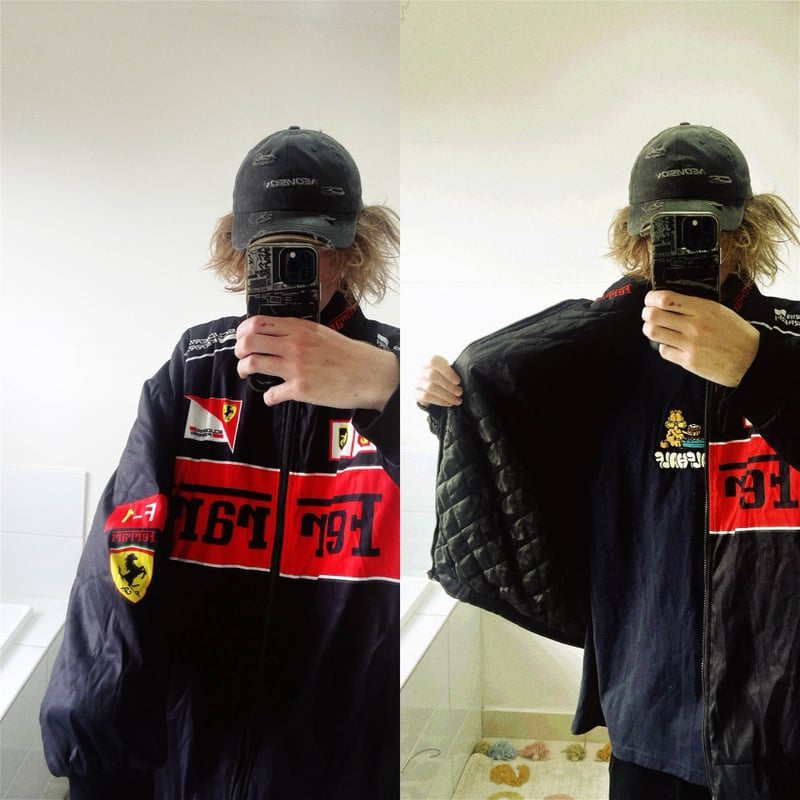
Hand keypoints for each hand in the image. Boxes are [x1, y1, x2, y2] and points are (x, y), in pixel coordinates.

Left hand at [235, 316, 398, 409]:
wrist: (367, 373)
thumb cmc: (347, 355)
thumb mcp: (321, 333)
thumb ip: (298, 331)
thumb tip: (276, 333)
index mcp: (299, 328)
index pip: (257, 322)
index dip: (242, 331)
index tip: (241, 338)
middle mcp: (294, 344)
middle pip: (248, 341)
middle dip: (239, 350)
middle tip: (242, 356)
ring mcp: (295, 367)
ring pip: (252, 364)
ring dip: (244, 370)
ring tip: (247, 374)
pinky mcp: (300, 389)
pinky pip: (271, 393)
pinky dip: (268, 397)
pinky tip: (273, 396)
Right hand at [415, 355, 461, 406]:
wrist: (428, 385)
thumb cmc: (442, 376)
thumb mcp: (447, 370)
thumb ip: (452, 372)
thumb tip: (466, 378)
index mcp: (429, 360)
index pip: (434, 361)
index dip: (447, 372)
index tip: (458, 382)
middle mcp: (421, 369)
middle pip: (432, 376)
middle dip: (448, 386)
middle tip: (460, 392)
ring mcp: (416, 381)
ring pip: (430, 388)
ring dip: (446, 395)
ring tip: (457, 400)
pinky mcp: (415, 392)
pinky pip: (426, 397)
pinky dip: (440, 401)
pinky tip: (449, 403)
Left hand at [642, 290, 758, 386]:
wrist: (751, 360)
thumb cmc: (736, 334)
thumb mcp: (720, 311)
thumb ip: (696, 306)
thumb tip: (670, 301)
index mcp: (704, 309)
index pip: (666, 298)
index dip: (651, 298)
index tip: (651, 300)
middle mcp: (695, 325)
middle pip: (653, 315)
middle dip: (647, 314)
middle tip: (649, 315)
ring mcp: (690, 344)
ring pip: (653, 332)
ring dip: (650, 329)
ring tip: (656, 329)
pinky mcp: (688, 361)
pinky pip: (664, 350)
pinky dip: (664, 346)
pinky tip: (671, 344)